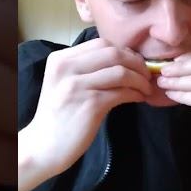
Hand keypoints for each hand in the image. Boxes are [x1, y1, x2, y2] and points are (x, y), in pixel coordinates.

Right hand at [18, 39, 151, 190]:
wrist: (44, 146)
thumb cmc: (59, 115)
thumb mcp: (64, 83)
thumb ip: (85, 68)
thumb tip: (123, 58)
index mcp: (61, 59)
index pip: (101, 43)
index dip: (125, 52)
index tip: (135, 64)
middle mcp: (67, 68)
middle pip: (114, 53)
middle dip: (136, 63)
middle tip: (146, 76)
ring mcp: (77, 85)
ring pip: (121, 71)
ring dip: (140, 80)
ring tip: (145, 89)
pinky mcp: (90, 104)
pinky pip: (122, 92)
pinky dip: (136, 93)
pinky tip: (139, 98)